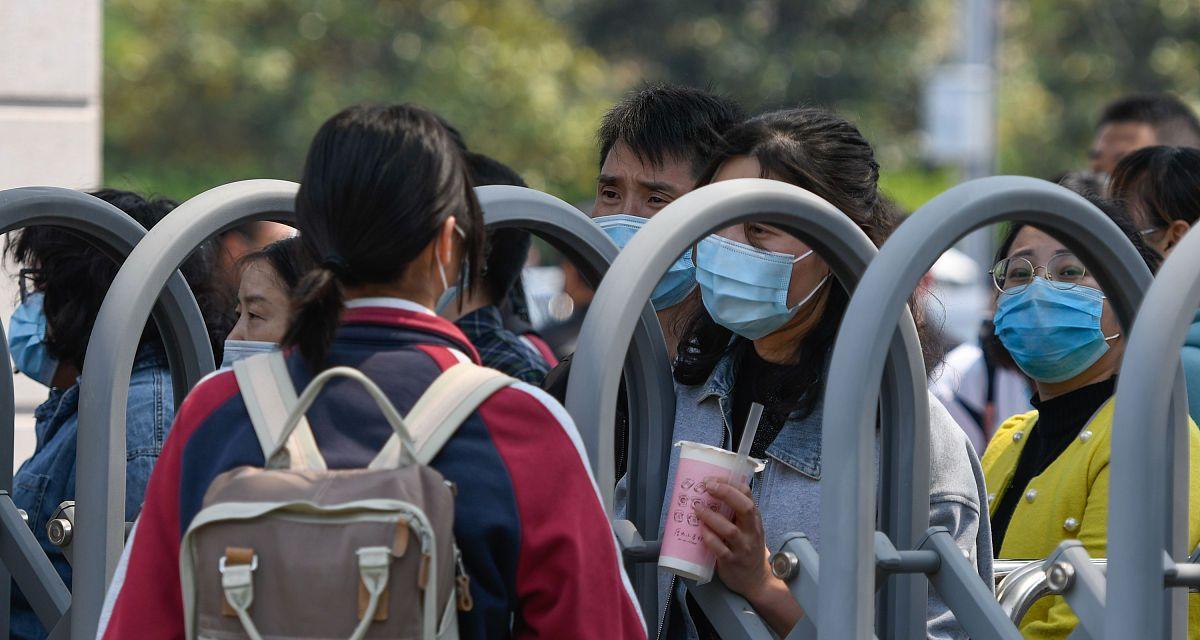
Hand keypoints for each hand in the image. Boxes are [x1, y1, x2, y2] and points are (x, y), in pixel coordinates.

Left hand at [695, 477, 803, 635]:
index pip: (748, 494)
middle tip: (707, 486)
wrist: (756, 579)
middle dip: (725, 493)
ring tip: (697, 509)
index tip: (713, 478)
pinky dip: (709, 538)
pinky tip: (701, 531)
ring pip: (730, 530)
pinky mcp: (732, 562)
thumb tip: (711, 490)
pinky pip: (720, 549)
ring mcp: (743, 547)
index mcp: (754, 519)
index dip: (730, 483)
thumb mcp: (747, 528)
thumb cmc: (747, 548)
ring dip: (711, 517)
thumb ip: (734, 512)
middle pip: (745, 508)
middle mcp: (752, 531)